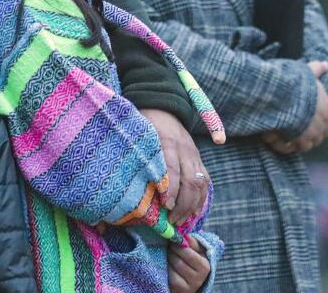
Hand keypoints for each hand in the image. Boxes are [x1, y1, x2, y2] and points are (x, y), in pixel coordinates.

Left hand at [140, 108, 209, 225]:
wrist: (162, 106)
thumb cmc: (143, 124)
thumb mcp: (137, 134)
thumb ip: (135, 155)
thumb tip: (122, 183)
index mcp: (166, 141)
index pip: (172, 168)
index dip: (171, 189)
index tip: (165, 206)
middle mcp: (184, 148)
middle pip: (190, 180)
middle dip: (183, 204)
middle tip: (172, 221)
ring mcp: (193, 153)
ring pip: (201, 182)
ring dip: (193, 205)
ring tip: (180, 221)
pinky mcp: (198, 158)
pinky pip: (206, 180)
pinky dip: (202, 199)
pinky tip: (194, 212)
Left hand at [168, 235, 210, 292]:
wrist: (189, 282)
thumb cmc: (192, 263)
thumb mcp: (197, 253)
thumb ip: (193, 243)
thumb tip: (186, 235)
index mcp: (205, 266)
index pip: (188, 253)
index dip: (178, 244)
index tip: (174, 239)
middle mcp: (199, 278)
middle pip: (178, 260)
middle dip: (171, 251)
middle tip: (169, 246)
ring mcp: (189, 286)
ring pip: (172, 268)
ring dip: (168, 259)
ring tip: (168, 254)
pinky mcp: (179, 289)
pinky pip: (169, 276)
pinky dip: (166, 268)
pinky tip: (167, 265)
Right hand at [262, 61, 327, 153]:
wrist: (278, 96)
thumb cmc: (293, 83)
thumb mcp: (305, 72)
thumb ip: (317, 69)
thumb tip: (326, 64)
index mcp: (327, 107)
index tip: (322, 117)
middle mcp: (322, 123)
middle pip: (324, 133)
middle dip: (316, 131)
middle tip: (303, 125)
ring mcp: (311, 134)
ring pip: (312, 143)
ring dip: (304, 140)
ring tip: (292, 134)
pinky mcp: (298, 142)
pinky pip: (298, 148)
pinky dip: (291, 145)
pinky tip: (283, 140)